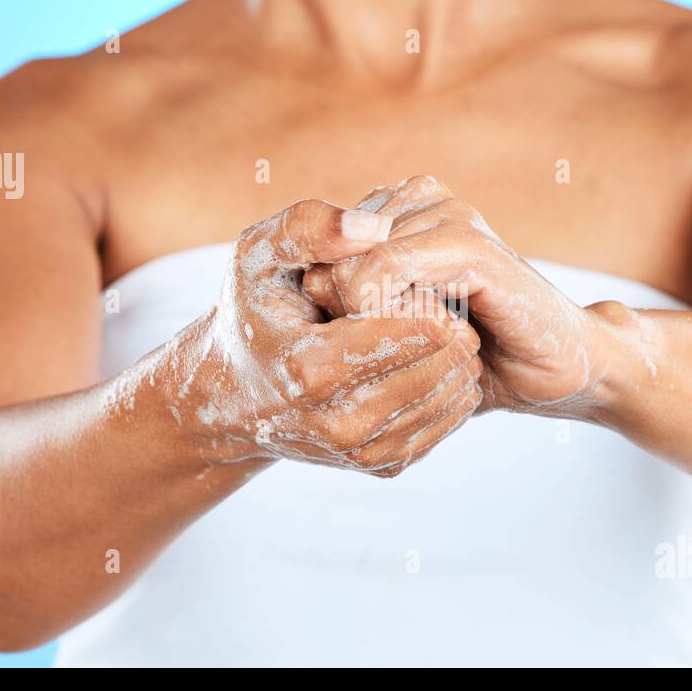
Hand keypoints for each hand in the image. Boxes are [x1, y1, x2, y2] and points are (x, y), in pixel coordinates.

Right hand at [169, 197, 482, 476]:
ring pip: (457, 391)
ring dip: (456, 352)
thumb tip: (377, 224)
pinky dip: (451, 382)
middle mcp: (341, 422)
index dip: (429, 290)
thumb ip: (309, 226)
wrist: (234, 396)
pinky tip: (427, 358)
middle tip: (430, 297)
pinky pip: (452, 417)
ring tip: (429, 326)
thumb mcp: (257, 255)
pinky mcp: (386, 466)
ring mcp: (365, 452)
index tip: (410, 274)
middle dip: (450, 321)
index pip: (421, 328)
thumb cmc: (254, 313)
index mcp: (310, 369)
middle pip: (446, 362)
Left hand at [302, 176, 609, 415]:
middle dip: (344, 313)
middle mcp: (421, 199)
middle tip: (397, 346)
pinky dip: (385, 318)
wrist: (550, 373)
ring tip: (420, 345)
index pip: (317, 241)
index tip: (367, 340)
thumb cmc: (470, 356)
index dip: (323, 300)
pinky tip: (420, 343)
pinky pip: (386, 274)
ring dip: (367, 324)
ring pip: (351, 264)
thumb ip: (348, 301)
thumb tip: (312, 284)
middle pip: (329, 253)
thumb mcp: (392, 332)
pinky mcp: (471, 246)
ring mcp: (448, 215)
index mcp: (399, 209)